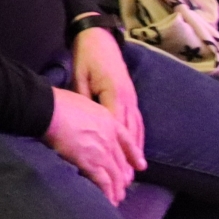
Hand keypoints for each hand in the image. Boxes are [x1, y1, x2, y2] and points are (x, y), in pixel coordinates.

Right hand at [45, 87, 140, 205]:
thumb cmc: (59, 103)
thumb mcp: (83, 102)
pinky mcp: (90, 163)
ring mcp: (102, 151)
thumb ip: (90, 117)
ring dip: (117, 189)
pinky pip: (103, 182)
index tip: (140, 165)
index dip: (134, 154)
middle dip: (123, 177)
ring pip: (115, 174)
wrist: (49, 110)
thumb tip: (85, 122)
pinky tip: (109, 201)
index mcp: (108, 121)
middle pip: (121, 161)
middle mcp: (109, 137)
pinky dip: (108, 193)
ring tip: (117, 199)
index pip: (127, 140)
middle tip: (123, 187)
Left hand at [73, 29, 145, 165]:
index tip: (112, 168)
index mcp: (114, 94)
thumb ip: (83, 101)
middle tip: (126, 180)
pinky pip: (138, 121)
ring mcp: (132, 97)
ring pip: (136, 129)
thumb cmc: (86, 57)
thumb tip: (83, 124)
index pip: (116, 128)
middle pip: (129, 133)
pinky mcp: (132, 96)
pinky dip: (139, 137)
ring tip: (136, 171)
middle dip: (128, 157)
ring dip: (137, 151)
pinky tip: (138, 151)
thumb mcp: (79, 78)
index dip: (115, 150)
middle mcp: (127, 99)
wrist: (99, 37)